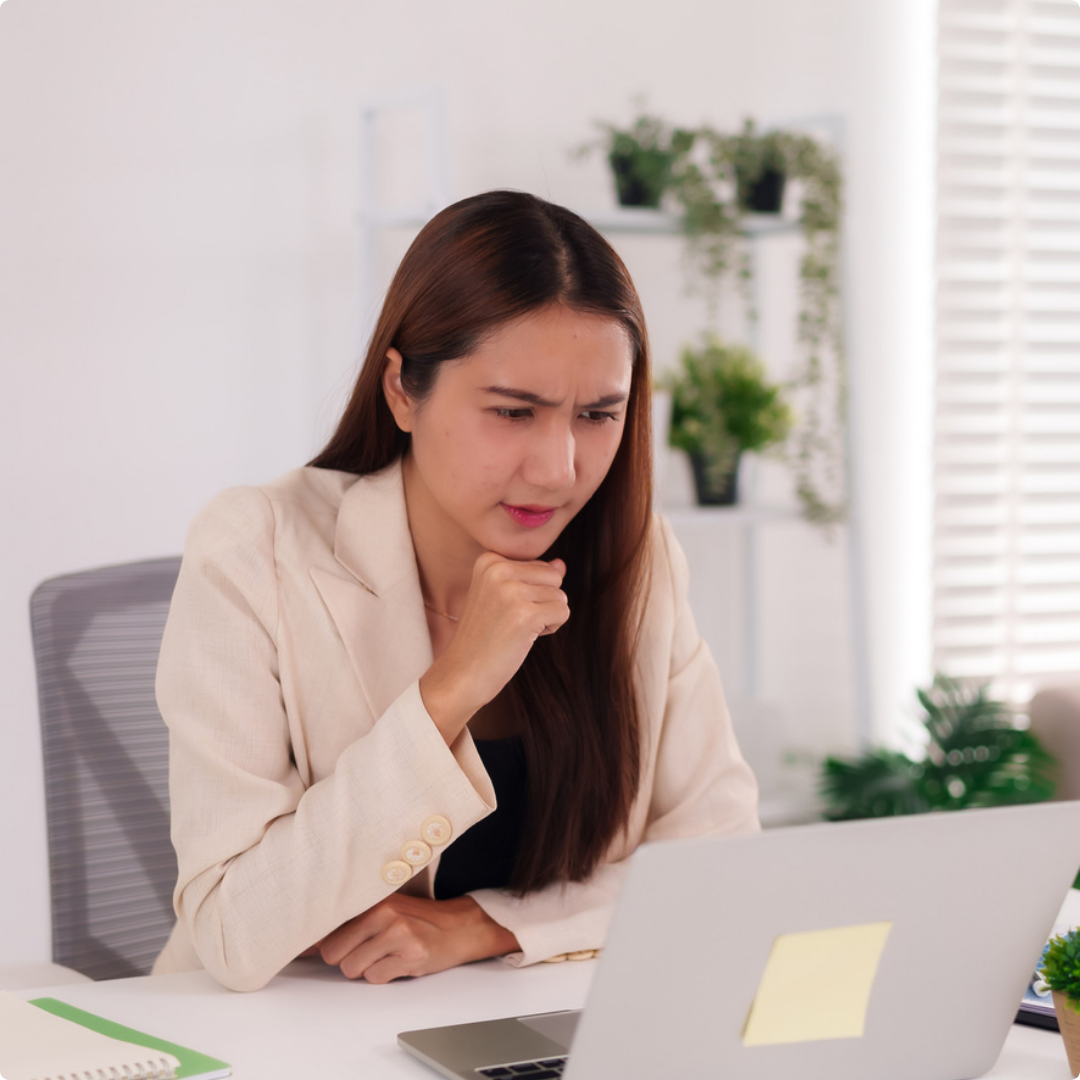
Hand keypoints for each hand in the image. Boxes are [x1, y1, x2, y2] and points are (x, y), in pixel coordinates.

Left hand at [317, 893, 519, 983]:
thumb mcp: (386, 911)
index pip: (329, 923)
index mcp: (374, 899)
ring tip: (385, 956)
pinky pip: (375, 978)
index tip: (299, 950)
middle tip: (366, 951)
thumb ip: (351, 922)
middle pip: (334, 952)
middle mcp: (384, 913)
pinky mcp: (410, 956)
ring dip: (365, 969)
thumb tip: (308, 943)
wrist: (460, 927)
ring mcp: (398, 934)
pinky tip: (398, 963)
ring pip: (352, 968)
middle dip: (345, 959)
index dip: (314, 942)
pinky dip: (383, 976)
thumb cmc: (419, 920)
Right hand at [420, 553, 568, 741]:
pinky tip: (525, 637)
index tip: (503, 609)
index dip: (530, 593)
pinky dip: (551, 628)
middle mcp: (498, 569)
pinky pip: (563, 612)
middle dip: (543, 602)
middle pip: (553, 577)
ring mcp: (511, 591)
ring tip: (516, 629)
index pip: (540, 566)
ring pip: (560, 596)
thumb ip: (532, 576)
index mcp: (489, 560)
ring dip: (546, 617)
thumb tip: (562, 564)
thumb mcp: (503, 597)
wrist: (462, 672)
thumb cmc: (484, 637)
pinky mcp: (525, 614)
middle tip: (512, 620)